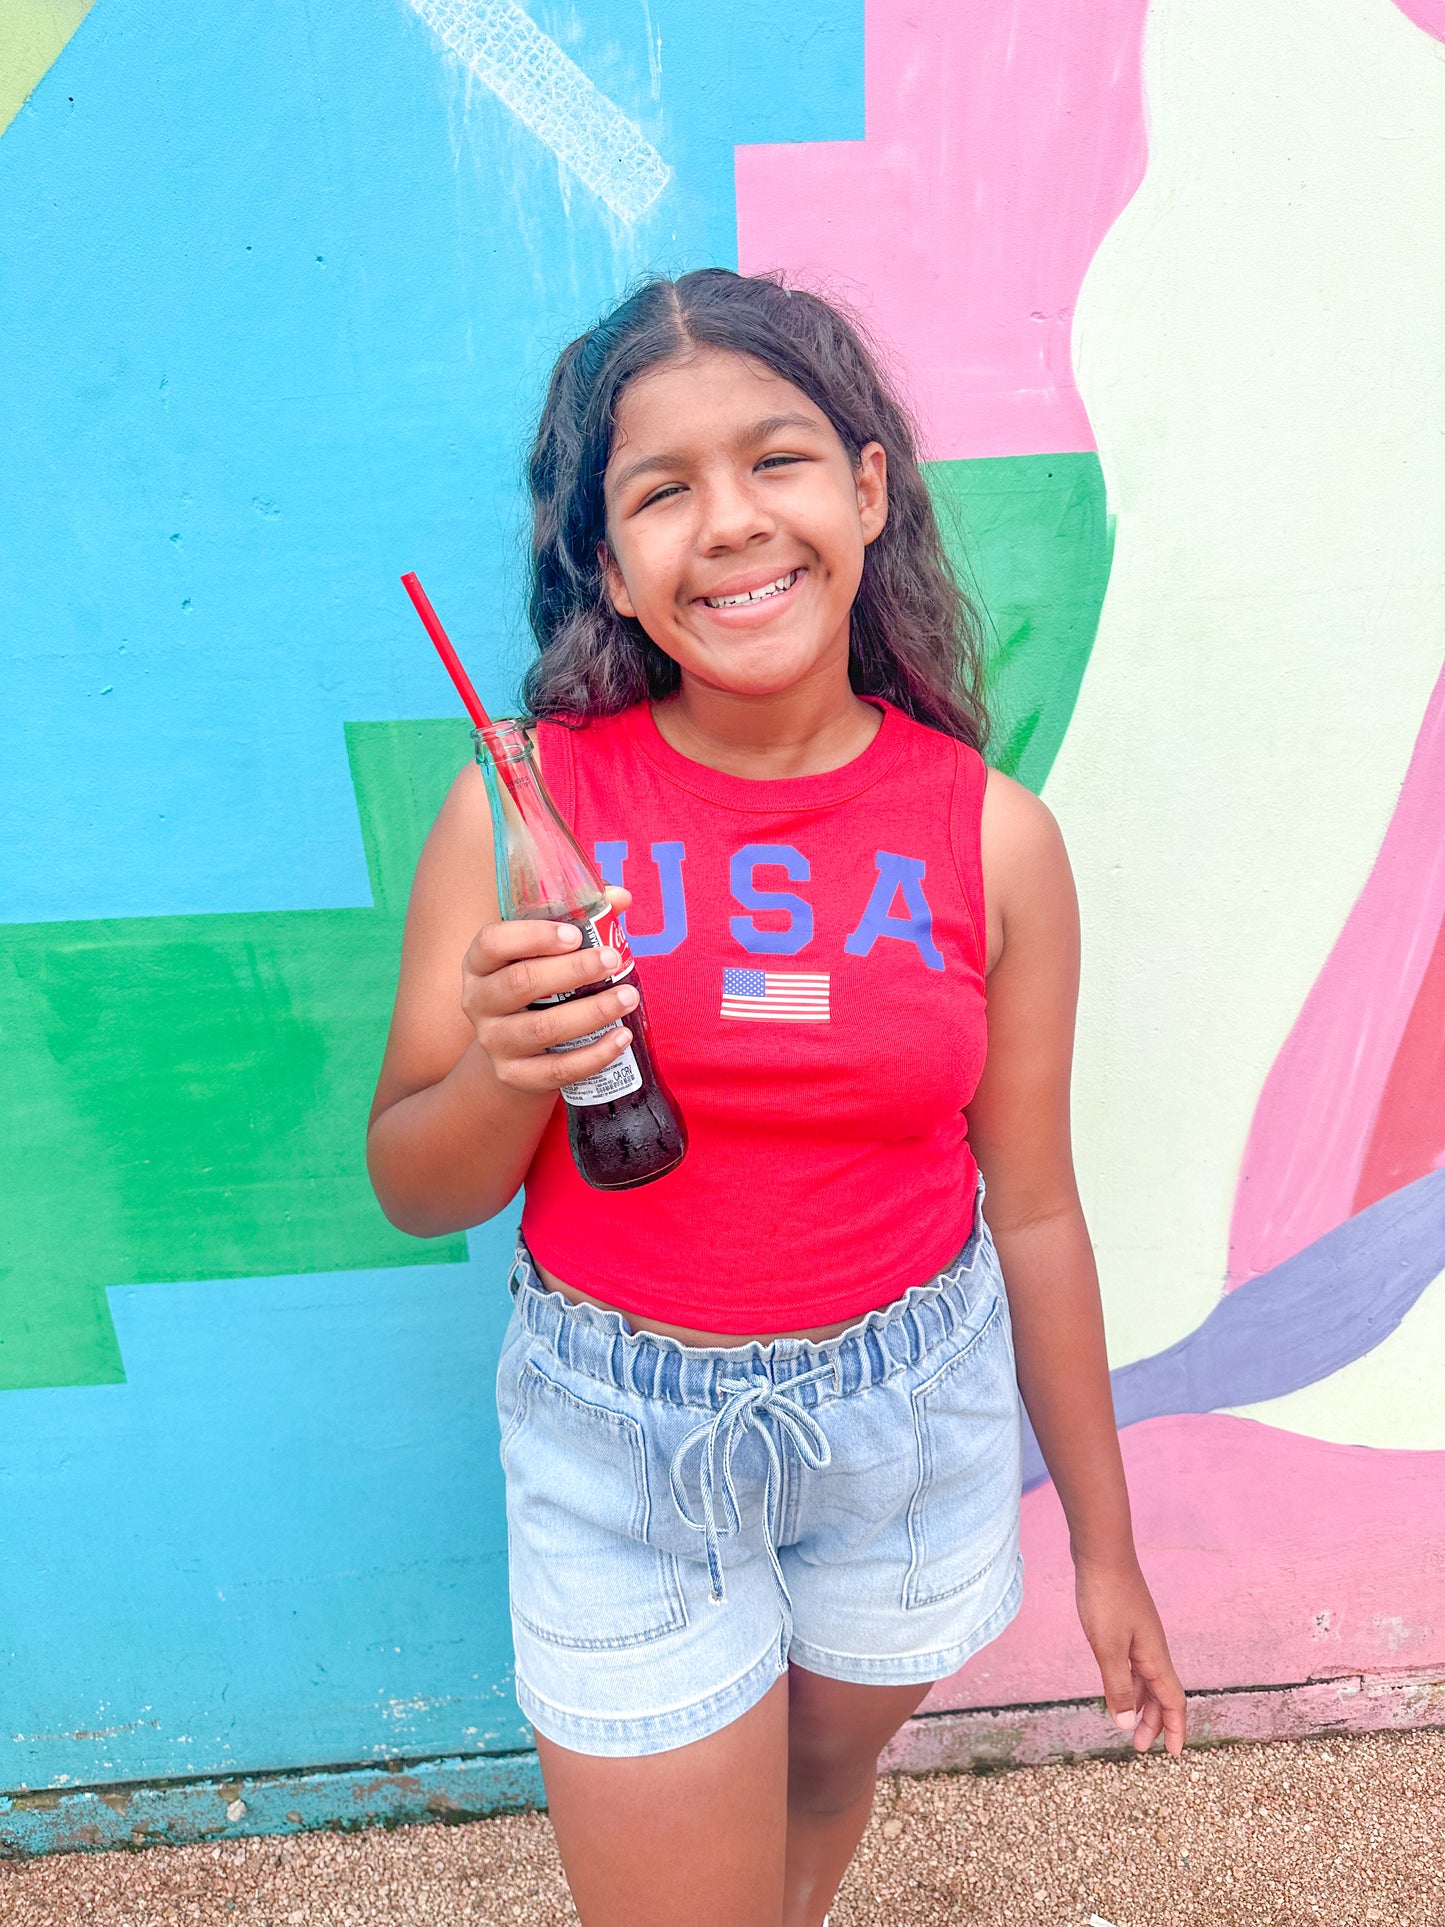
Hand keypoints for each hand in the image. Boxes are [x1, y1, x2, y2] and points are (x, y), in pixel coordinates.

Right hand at [462, 886, 637, 1093]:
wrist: (516, 1050)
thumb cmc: (537, 986)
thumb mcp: (545, 952)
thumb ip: (579, 919)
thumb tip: (620, 897)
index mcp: (479, 963)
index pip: (492, 943)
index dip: (533, 936)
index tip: (575, 934)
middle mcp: (477, 1002)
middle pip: (520, 983)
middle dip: (572, 970)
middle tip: (612, 959)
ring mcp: (494, 1042)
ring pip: (543, 1028)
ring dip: (591, 1012)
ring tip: (628, 996)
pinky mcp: (515, 1076)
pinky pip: (558, 1069)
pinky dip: (594, 1055)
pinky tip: (621, 1036)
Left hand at [1074, 1552, 1185, 1756]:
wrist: (1101, 1552)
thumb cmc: (1106, 1597)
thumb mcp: (1107, 1647)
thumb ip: (1117, 1686)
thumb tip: (1127, 1724)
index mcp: (1154, 1657)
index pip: (1173, 1701)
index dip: (1174, 1728)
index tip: (1173, 1755)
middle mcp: (1152, 1648)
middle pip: (1160, 1694)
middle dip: (1153, 1722)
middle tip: (1139, 1747)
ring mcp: (1139, 1635)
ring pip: (1145, 1679)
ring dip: (1138, 1703)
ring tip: (1126, 1724)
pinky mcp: (1125, 1625)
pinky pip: (1132, 1663)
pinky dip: (1127, 1681)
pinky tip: (1115, 1687)